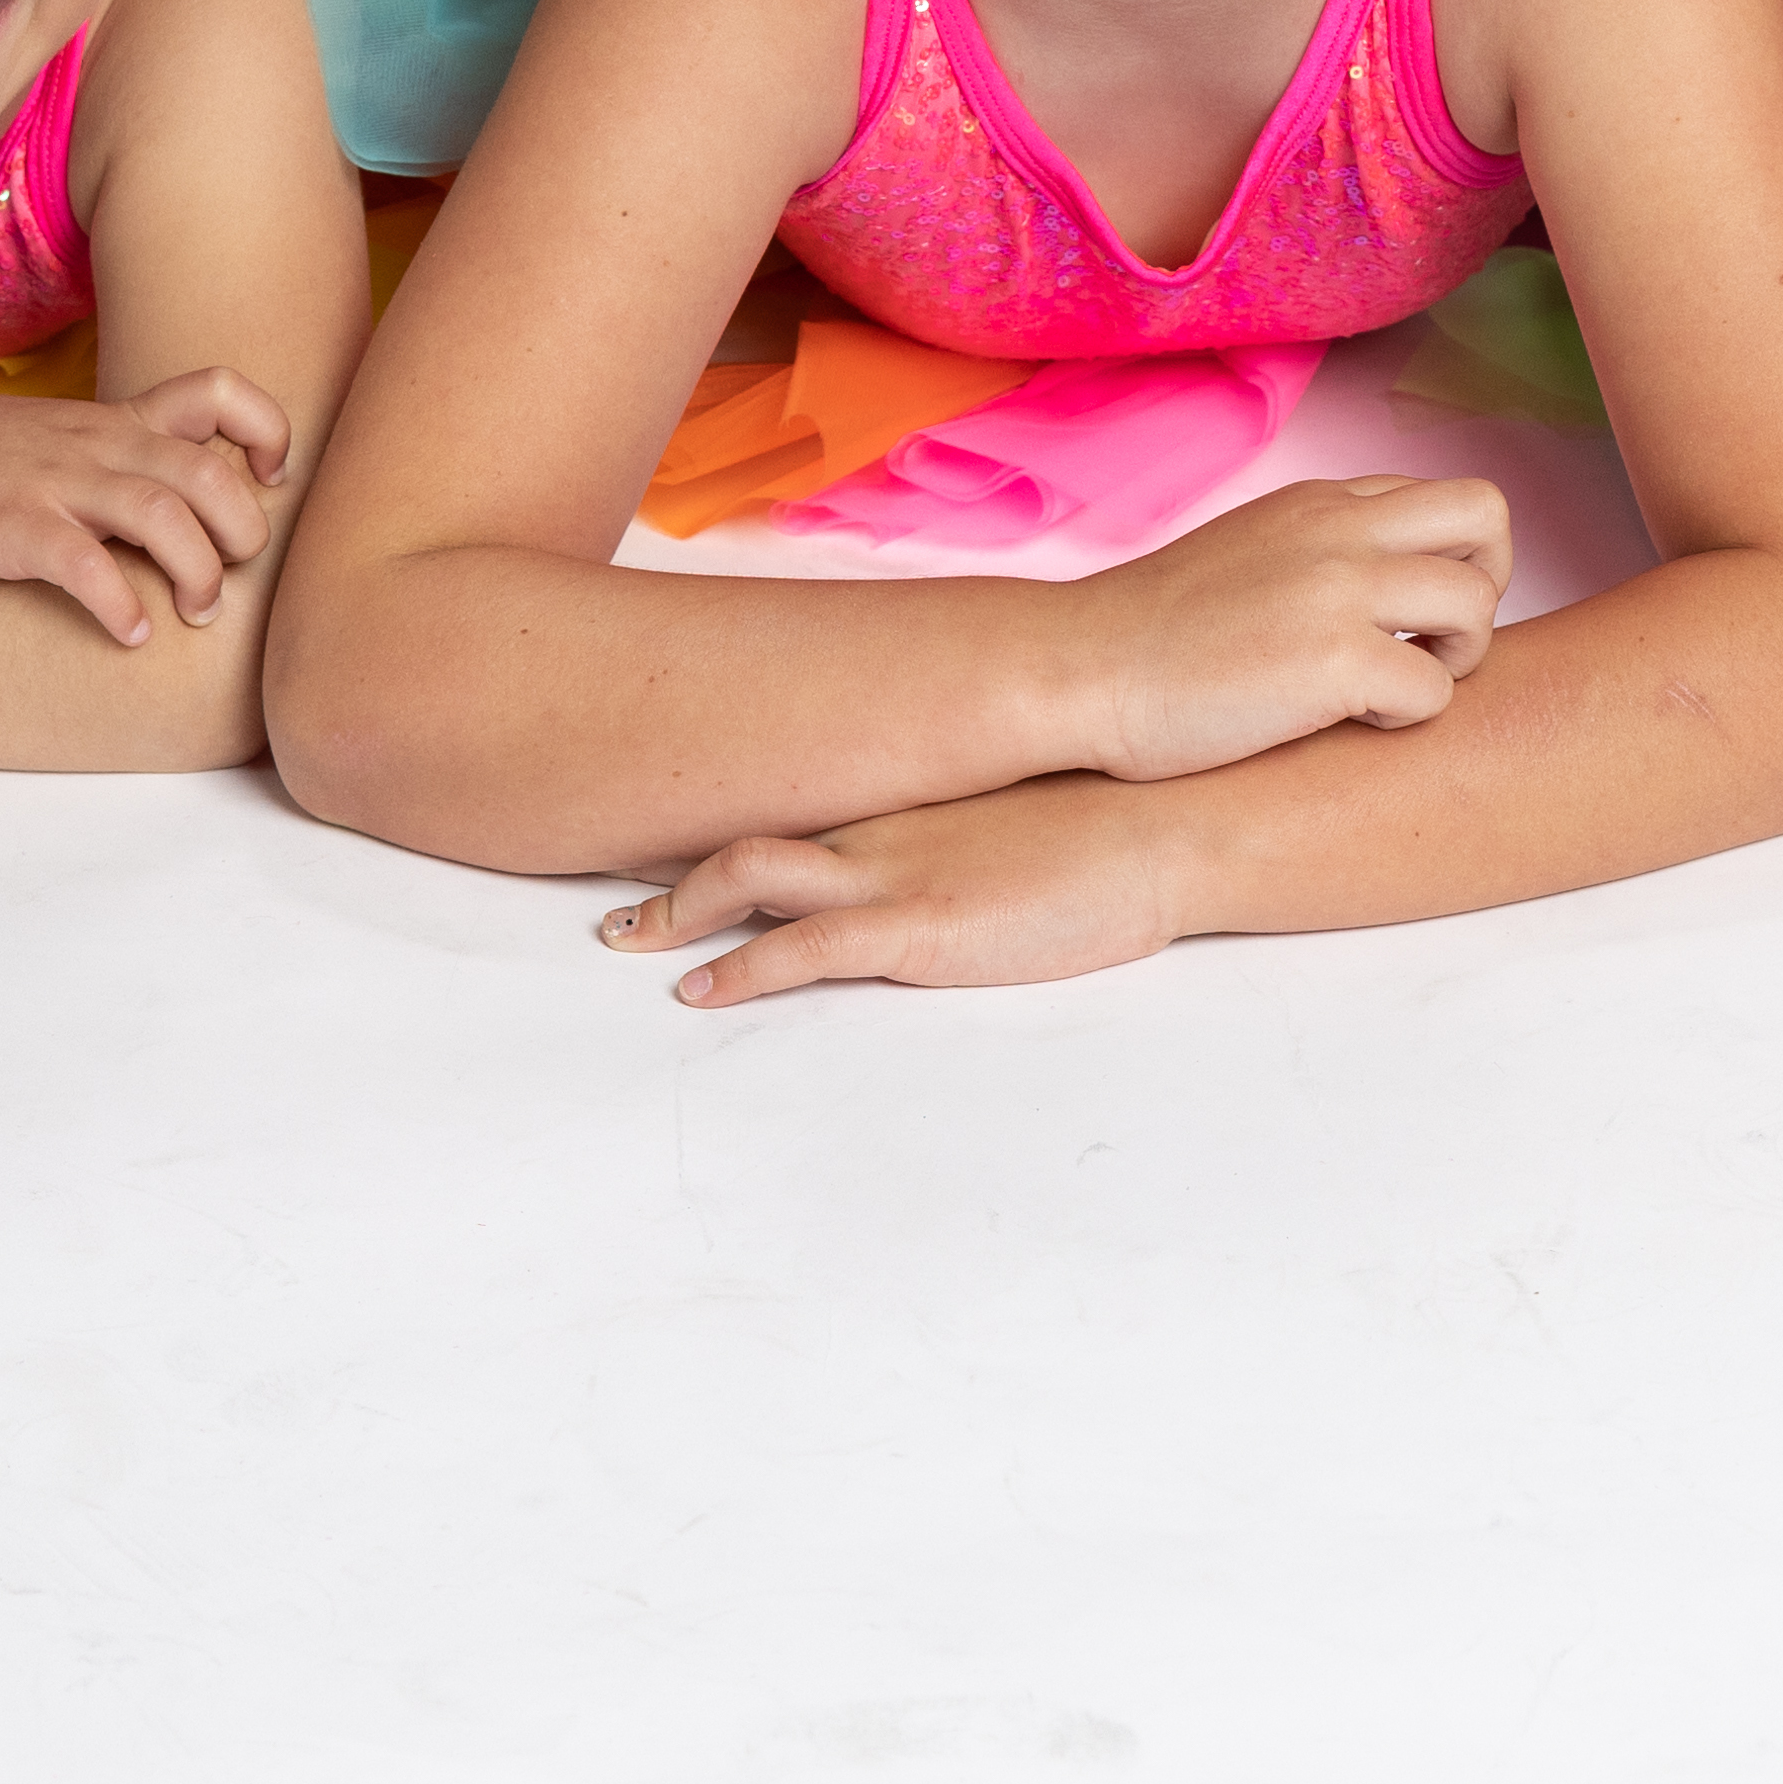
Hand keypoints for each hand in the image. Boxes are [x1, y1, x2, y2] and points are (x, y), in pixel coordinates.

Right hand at [0, 372, 295, 647]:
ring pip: (160, 513)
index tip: (272, 479)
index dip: (266, 430)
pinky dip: (121, 604)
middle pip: (208, 470)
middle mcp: (96, 445)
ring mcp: (55, 483)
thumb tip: (189, 504)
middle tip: (234, 573)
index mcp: (115, 422)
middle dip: (243, 527)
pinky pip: (85, 564)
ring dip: (197, 572)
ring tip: (196, 615)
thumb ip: (122, 457)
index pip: (218, 391)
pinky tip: (132, 634)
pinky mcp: (14, 526)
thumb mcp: (60, 439)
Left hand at [601, 775, 1194, 1001]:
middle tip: (616, 896)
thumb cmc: (1109, 825)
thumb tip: (946, 842)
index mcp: (902, 792)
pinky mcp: (914, 926)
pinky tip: (701, 991)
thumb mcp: (1016, 809)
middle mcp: (878, 820)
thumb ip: (961, 821)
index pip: (783, 792)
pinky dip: (738, 969)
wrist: (1166, 829)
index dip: (712, 811)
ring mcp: (891, 870)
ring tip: (624, 938)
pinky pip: (800, 948)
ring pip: (744, 872)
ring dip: (673, 909)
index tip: (659, 825)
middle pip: (741, 825)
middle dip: (667, 862)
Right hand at [1073, 471, 1508, 781]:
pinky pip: (1434, 691)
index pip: (1442, 499)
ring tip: (1394, 690)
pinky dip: (1406, 719)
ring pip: (1476, 604)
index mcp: (1320, 503)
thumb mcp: (1247, 553)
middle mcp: (1339, 530)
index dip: (1449, 562)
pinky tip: (1349, 724)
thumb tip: (1384, 590)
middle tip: (1439, 643)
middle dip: (1488, 584)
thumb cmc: (1151, 635)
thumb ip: (1317, 551)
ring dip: (1458, 659)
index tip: (1411, 614)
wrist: (1078, 670)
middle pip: (1487, 515)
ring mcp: (1338, 591)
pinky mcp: (1333, 663)